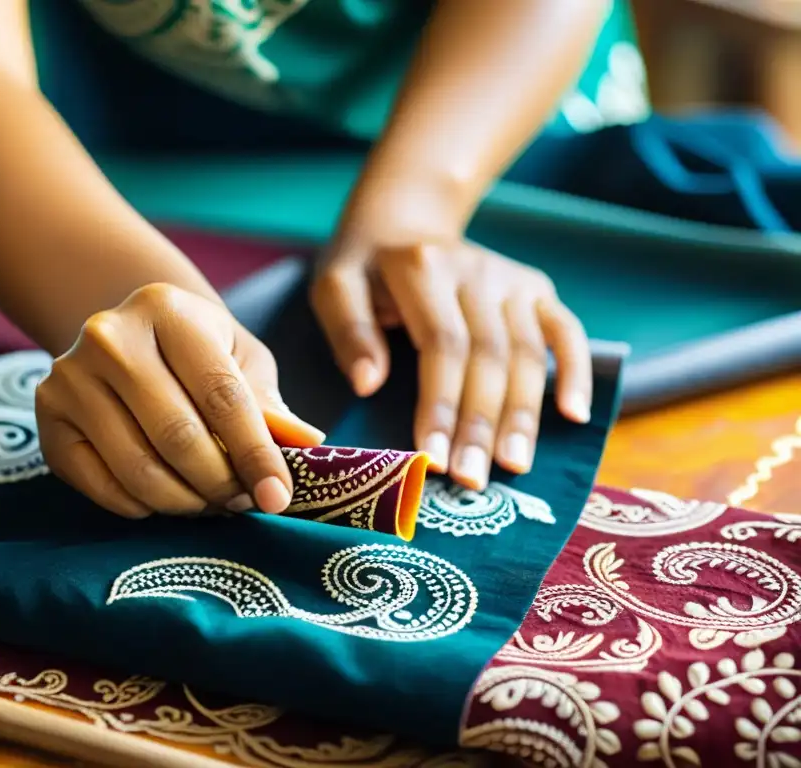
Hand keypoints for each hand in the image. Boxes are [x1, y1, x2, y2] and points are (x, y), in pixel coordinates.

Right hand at [35, 283, 324, 518]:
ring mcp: (69, 376)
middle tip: (245, 502)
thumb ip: (268, 402)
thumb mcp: (240, 360)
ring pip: (138, 468)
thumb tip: (307, 445)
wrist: (127, 337)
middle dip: (221, 483)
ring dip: (187, 502)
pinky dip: (143, 507)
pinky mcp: (46, 417)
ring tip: (213, 503)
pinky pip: (101, 486)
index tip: (279, 496)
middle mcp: (109, 336)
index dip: (256, 452)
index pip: (221, 393)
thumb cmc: (197, 352)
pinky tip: (168, 498)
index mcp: (166, 310)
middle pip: (177, 435)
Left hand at [311, 232, 590, 490]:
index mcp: (422, 267)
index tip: (435, 458)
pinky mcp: (535, 287)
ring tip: (515, 466)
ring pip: (526, 352)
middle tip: (473, 479)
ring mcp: (510, 278)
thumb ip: (348, 330)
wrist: (404, 219)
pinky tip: (575, 414)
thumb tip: (368, 383)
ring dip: (523, 413)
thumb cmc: (365, 267)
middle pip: (487, 355)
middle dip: (481, 423)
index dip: (441, 405)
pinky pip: (565, 330)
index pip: (440, 345)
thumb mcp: (334, 285)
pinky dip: (575, 370)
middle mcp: (474, 269)